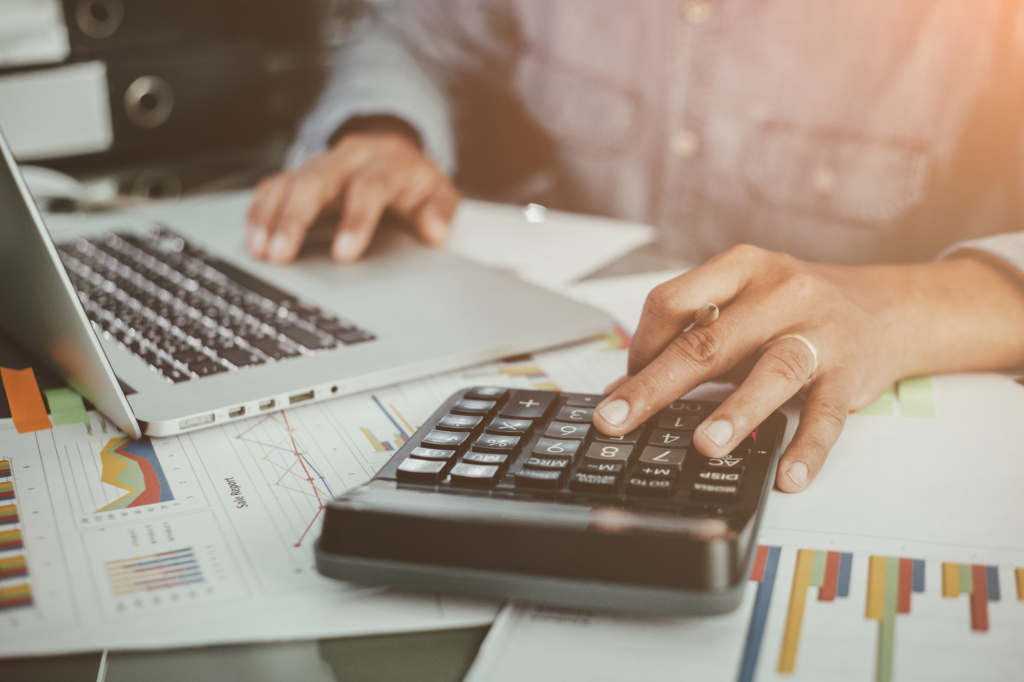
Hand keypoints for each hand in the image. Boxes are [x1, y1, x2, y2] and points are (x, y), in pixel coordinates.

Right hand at [245, 130, 459, 262]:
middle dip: (295, 219)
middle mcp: (348, 158)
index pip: (368, 188)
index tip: (344, 254)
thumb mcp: (438, 193)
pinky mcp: (300, 172)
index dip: (354, 220)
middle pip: (315, 181)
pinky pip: (273, 186)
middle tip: (281, 253)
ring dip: (270, 217)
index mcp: (385, 162)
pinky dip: (260, 211)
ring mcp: (321, 163)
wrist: (393, 151)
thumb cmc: (412, 181)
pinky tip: (253, 236)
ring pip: (288, 183)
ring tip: (260, 250)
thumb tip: (435, 232)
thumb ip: (440, 212)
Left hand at [593, 245, 1023, 491]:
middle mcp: (780, 293)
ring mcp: (819, 332)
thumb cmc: (794, 311)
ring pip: (772, 371)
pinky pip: (828, 415)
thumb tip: (624, 389)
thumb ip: (690, 340)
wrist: (888, 308)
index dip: (642, 344)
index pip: (673, 300)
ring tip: (705, 446)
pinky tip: (788, 476)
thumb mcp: (741, 309)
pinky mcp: (852, 373)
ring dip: (736, 411)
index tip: (624, 384)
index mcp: (742, 269)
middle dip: (657, 385)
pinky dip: (808, 448)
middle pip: (709, 341)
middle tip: (618, 420)